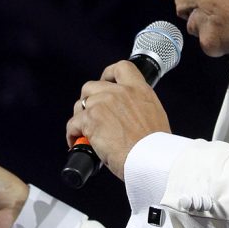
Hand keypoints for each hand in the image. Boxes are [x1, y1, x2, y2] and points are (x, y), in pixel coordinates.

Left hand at [66, 60, 170, 179]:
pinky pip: (73, 123)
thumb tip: (129, 118)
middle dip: (88, 99)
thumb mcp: (155, 117)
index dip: (108, 74)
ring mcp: (103, 103)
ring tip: (83, 131)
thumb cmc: (156, 147)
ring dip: (80, 117)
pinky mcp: (91, 119)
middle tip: (91, 114)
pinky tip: (77, 142)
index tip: (105, 82)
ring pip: (80, 104)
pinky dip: (72, 134)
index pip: (121, 68)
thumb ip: (140, 109)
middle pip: (92, 86)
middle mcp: (120, 92)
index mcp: (140, 90)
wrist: (151, 159)